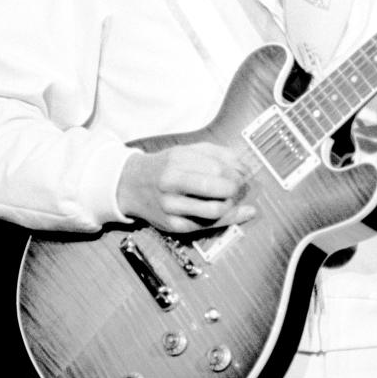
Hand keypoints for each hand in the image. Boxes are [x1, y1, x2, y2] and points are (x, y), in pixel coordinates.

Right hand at [116, 142, 254, 232]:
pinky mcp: (172, 225)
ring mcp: (170, 206)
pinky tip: (226, 211)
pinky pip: (206, 226)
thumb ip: (219, 155)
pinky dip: (222, 219)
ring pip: (215, 211)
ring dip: (230, 205)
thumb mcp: (188, 151)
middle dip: (235, 189)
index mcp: (177, 160)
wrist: (131, 185)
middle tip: (237, 188)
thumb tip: (245, 169)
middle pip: (218, 188)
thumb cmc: (165, 167)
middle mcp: (171, 183)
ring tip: (228, 199)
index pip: (218, 168)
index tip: (240, 174)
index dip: (236, 173)